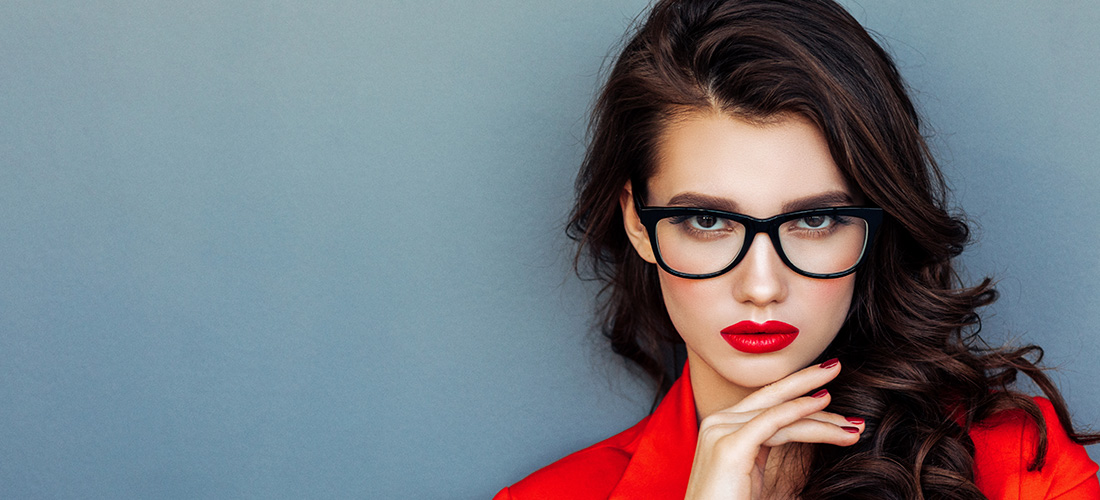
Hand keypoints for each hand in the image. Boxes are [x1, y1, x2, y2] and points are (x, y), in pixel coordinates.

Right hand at [683, 359, 863, 498]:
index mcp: (722, 427)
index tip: (828, 394)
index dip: (797, 393)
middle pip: (770, 396)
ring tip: (852, 422)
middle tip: (836, 368)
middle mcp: (717, 422)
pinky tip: (824, 406)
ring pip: (779, 411)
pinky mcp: (730, 445)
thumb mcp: (751, 471)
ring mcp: (721, 431)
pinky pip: (773, 421)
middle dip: (806, 380)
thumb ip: (764, 447)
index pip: (766, 404)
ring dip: (820, 414)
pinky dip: (800, 411)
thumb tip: (797, 430)